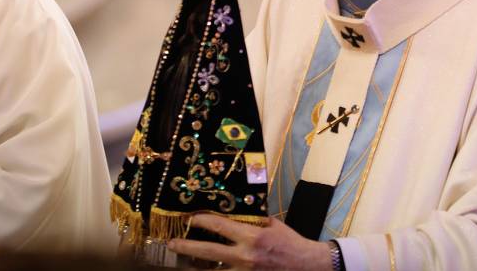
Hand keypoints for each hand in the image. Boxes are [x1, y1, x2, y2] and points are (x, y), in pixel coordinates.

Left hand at [168, 214, 331, 269]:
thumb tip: (234, 212)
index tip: (189, 218)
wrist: (306, 265)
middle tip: (170, 244)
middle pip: (207, 253)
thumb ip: (253, 219)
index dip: (201, 221)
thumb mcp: (273, 224)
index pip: (219, 226)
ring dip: (197, 267)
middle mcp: (245, 256)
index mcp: (252, 237)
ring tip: (185, 263)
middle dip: (186, 248)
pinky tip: (208, 270)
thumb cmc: (290, 242)